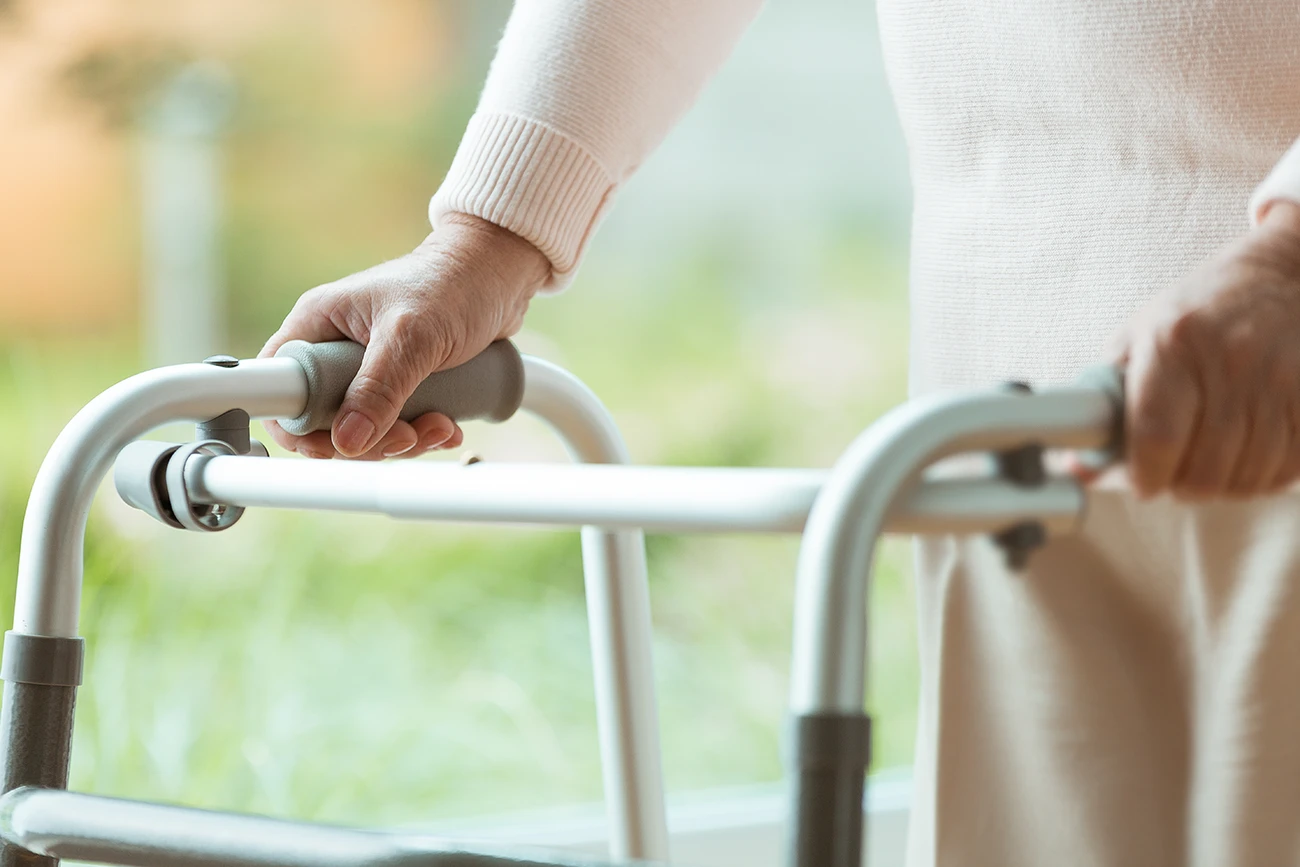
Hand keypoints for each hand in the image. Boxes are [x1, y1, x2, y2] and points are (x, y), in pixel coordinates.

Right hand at [259, 214, 549, 459]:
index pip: (280, 385)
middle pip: (325, 419)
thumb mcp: (412, 336)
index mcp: (319, 323)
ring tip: (440, 426)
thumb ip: (378, 388)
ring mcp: (370, 366)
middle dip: (368, 440)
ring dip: (404, 440)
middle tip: (407, 437)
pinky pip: (399, 423)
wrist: (502, 273)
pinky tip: (449, 426)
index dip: (298, 425)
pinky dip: (424, 433)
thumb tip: (347, 441)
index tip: (333, 446)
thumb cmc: (454, 283)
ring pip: (365, 427)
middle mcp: (337, 346)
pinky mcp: (402, 380)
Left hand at [1111, 200, 1299, 498]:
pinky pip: (1286, 468)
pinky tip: (1244, 460)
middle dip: (1181, 485)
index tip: (1142, 484)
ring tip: (1206, 467)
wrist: (1282, 279)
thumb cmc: (1198, 312)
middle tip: (1172, 475)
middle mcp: (1229, 359)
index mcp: (1172, 342)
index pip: (1156, 434)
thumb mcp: (1140, 338)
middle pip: (1204, 467)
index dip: (1146, 475)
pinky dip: (1261, 478)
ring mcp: (1278, 378)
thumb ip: (1106, 402)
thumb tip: (1078, 467)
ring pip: (1246, 476)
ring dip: (1221, 486)